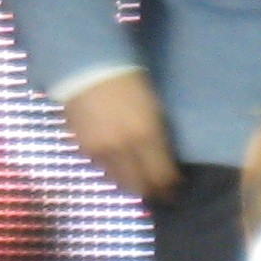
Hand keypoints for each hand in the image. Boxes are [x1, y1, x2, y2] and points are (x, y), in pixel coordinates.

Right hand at [62, 70, 179, 200]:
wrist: (86, 67)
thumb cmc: (127, 78)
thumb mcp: (152, 105)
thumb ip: (157, 134)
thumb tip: (164, 156)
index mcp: (146, 135)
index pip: (162, 175)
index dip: (171, 186)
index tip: (177, 189)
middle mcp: (123, 149)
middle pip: (141, 185)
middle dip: (153, 191)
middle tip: (161, 194)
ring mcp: (101, 152)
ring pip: (120, 182)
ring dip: (133, 184)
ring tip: (141, 184)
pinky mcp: (84, 149)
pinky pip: (103, 169)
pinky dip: (114, 172)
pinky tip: (120, 168)